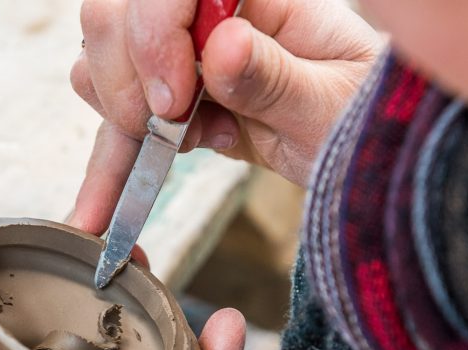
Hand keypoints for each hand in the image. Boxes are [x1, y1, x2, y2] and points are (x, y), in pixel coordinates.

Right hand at [69, 0, 382, 233]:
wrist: (366, 153)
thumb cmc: (365, 116)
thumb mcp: (334, 103)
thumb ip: (275, 77)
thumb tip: (221, 46)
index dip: (154, 31)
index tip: (175, 97)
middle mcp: (210, 14)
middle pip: (116, 13)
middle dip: (127, 74)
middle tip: (172, 124)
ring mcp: (185, 56)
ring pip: (101, 62)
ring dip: (125, 114)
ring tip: (198, 141)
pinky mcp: (174, 102)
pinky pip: (118, 123)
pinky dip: (107, 169)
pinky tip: (102, 211)